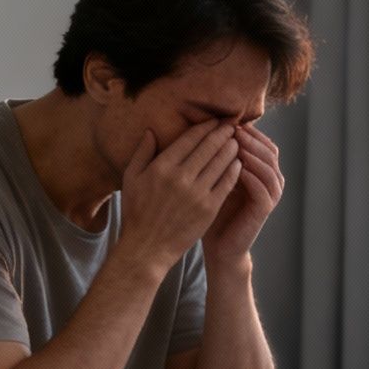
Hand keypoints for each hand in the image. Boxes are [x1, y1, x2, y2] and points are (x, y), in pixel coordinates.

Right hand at [116, 120, 242, 274]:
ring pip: (221, 162)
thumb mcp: (131, 179)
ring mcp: (197, 193)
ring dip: (232, 148)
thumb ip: (142, 153)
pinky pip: (227, 182)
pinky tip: (238, 163)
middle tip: (233, 124)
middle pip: (209, 147)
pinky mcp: (209, 208)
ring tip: (238, 140)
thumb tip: (151, 130)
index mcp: (161, 167)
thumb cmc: (136, 213)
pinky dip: (234, 169)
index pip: (190, 138)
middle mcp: (180, 177)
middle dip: (223, 133)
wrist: (147, 248)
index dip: (206, 127)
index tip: (216, 121)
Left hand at [203, 122, 283, 263]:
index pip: (260, 141)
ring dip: (253, 153)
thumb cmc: (213, 209)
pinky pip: (263, 187)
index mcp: (260, 169)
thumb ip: (218, 155)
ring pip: (268, 166)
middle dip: (251, 137)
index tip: (225, 120)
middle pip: (269, 149)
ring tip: (235, 143)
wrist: (219, 245)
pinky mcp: (265, 209)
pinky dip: (252, 174)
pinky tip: (237, 167)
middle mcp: (271, 180)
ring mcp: (271, 194)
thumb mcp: (215, 177)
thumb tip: (206, 125)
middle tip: (232, 128)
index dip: (246, 129)